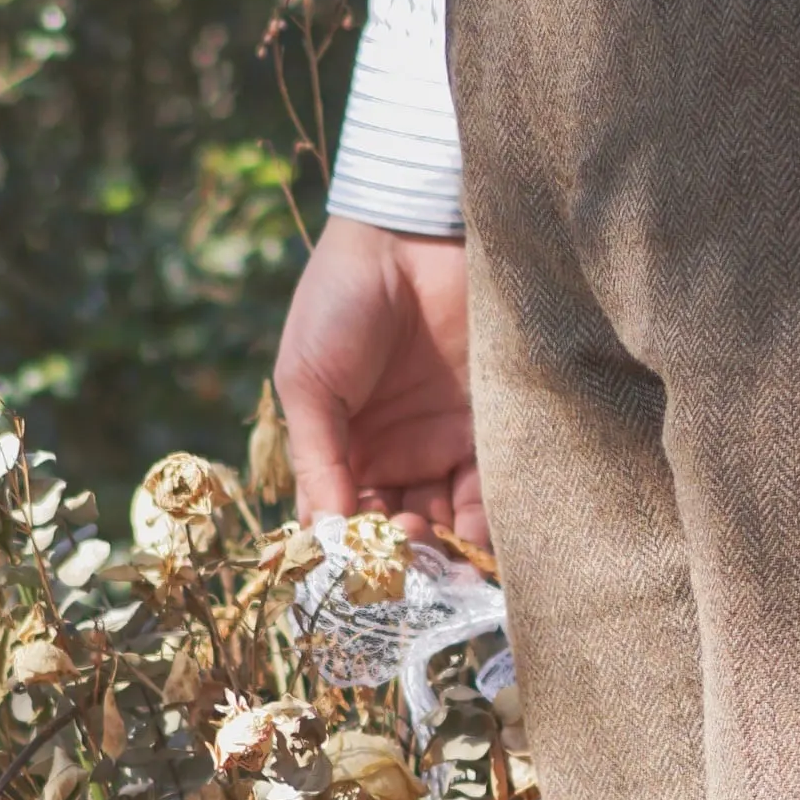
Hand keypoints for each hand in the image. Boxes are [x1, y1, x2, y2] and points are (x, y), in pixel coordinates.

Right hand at [274, 216, 489, 545]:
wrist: (411, 233)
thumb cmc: (342, 299)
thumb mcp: (308, 381)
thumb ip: (317, 460)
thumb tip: (321, 539)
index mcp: (344, 447)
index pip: (349, 520)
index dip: (355, 550)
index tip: (362, 566)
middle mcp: (396, 454)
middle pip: (403, 530)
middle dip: (406, 557)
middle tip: (408, 556)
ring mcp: (445, 443)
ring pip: (448, 521)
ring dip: (446, 550)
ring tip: (443, 555)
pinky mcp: (492, 427)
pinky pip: (490, 490)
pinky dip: (485, 523)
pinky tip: (477, 537)